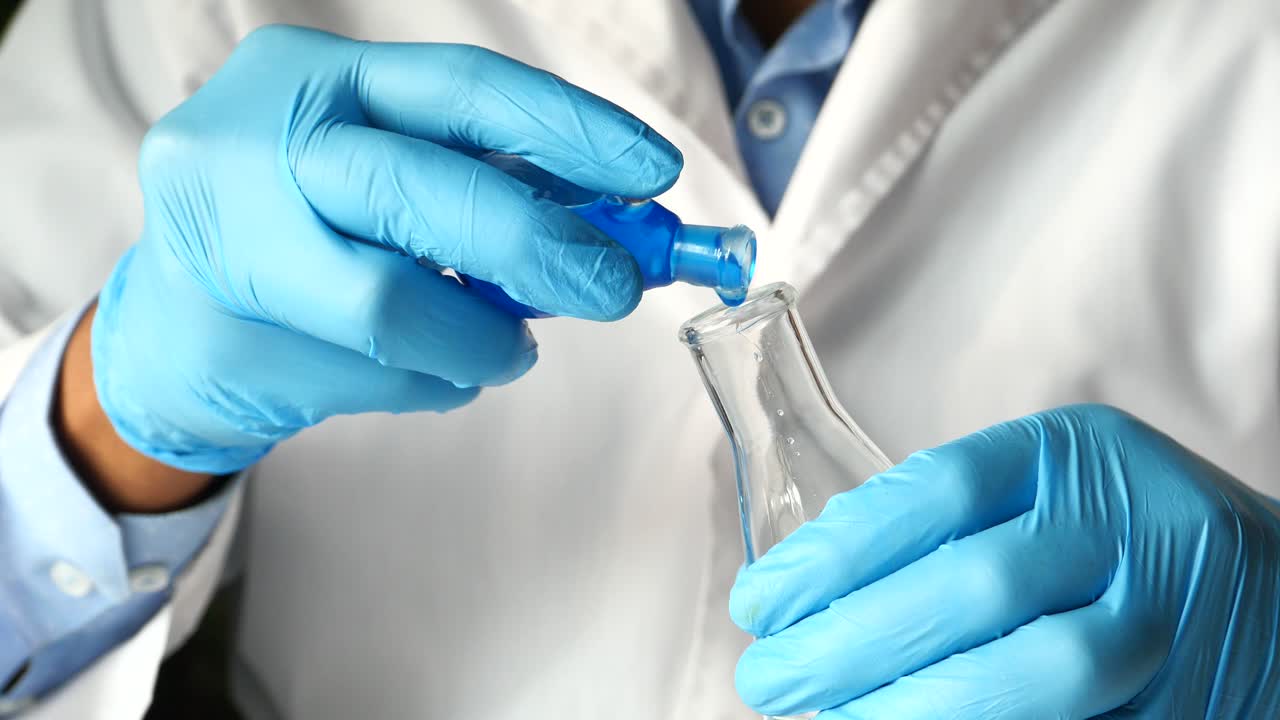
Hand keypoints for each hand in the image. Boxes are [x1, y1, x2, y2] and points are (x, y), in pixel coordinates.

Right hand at [90, 25, 681, 474]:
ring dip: (482, 340)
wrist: (177, 327)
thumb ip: (486, 184)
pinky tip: (430, 366)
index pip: (462, 88)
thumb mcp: (390, 176)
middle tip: (614, 289)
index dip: (569, 130)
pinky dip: (430, 378)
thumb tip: (620, 221)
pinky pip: (368, 369)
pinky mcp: (219, 331)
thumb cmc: (304, 237)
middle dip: (540, 246)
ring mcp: (222, 235)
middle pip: (424, 191)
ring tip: (509, 350)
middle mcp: (256, 138)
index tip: (652, 172)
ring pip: (390, 301)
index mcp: (317, 77)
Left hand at [730, 404, 1279, 717]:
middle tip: (769, 677)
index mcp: (1078, 456)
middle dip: (851, 641)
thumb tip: (804, 600)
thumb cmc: (1120, 545)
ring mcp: (1174, 619)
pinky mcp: (1189, 700)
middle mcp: (1134, 525)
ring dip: (912, 709)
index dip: (838, 550)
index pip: (938, 491)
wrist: (1272, 595)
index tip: (762, 600)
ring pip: (1036, 672)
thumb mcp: (1047, 501)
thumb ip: (953, 533)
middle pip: (975, 584)